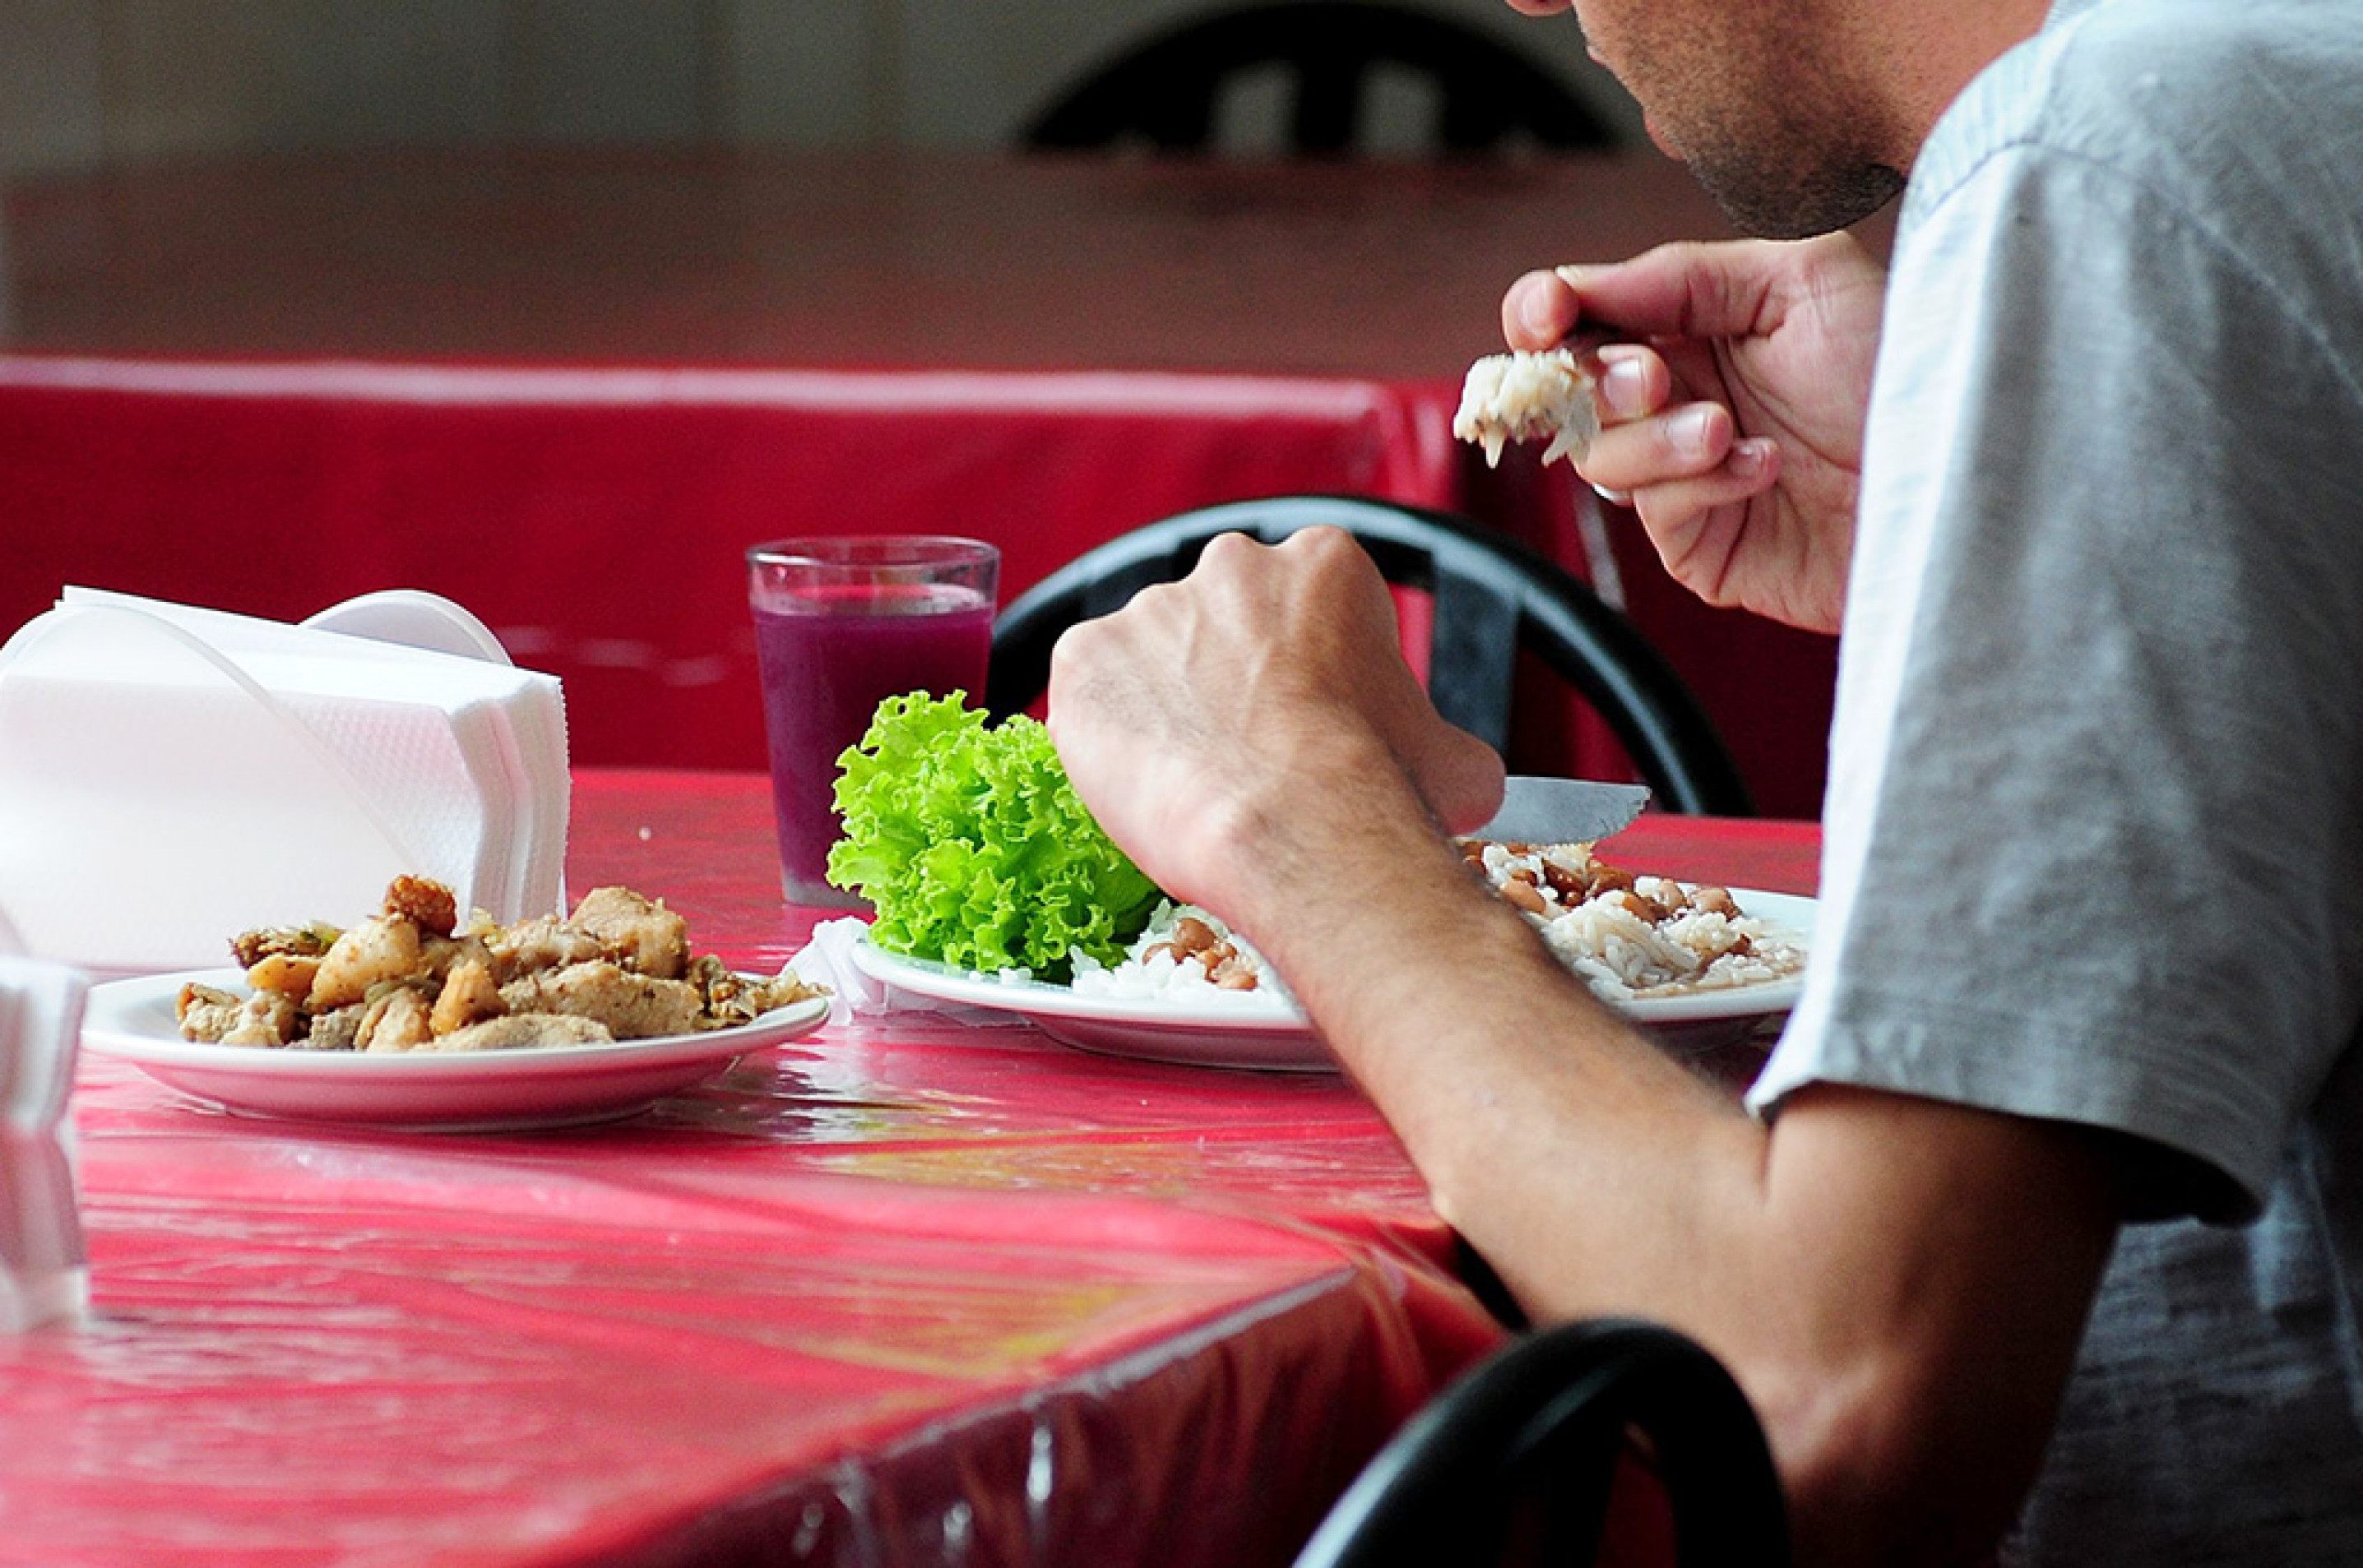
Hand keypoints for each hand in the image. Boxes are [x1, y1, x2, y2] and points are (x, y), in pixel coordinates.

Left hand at [1045, 527, 1504, 916]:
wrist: (1297, 828)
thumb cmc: (1378, 792)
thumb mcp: (1453, 763)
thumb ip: (1443, 745)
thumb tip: (1462, 776)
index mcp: (1323, 563)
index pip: (1304, 605)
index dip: (1305, 669)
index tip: (1305, 720)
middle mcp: (1229, 567)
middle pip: (1220, 619)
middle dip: (1226, 678)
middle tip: (1245, 752)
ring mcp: (1147, 609)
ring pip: (1148, 657)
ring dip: (1165, 706)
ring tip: (1193, 780)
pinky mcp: (1083, 660)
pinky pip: (1087, 693)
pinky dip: (1105, 733)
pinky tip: (1144, 780)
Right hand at [1505, 234, 1885, 633]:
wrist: (1962, 472)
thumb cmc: (1900, 367)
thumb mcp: (1801, 279)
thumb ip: (1681, 273)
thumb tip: (1583, 290)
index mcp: (1686, 327)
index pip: (1577, 316)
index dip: (1542, 312)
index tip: (1545, 316)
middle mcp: (1673, 401)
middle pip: (1566, 390)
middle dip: (1598, 380)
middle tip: (1655, 379)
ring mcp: (1680, 478)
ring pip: (1598, 458)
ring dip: (1656, 439)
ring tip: (1728, 432)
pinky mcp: (1701, 547)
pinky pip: (1657, 513)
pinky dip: (1703, 484)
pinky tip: (1764, 468)